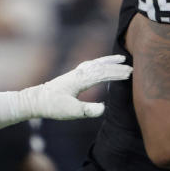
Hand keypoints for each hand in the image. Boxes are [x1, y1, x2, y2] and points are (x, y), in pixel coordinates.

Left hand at [17, 55, 132, 119]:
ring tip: (122, 59)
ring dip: (110, 61)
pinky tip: (102, 63)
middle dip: (118, 68)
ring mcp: (76, 72)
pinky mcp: (74, 74)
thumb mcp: (71, 112)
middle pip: (102, 67)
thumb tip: (104, 108)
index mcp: (81, 79)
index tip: (131, 75)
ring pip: (96, 63)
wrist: (36, 100)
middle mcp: (79, 72)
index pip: (103, 74)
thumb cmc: (53, 106)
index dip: (118, 74)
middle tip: (134, 69)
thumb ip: (87, 110)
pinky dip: (100, 62)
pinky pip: (91, 64)